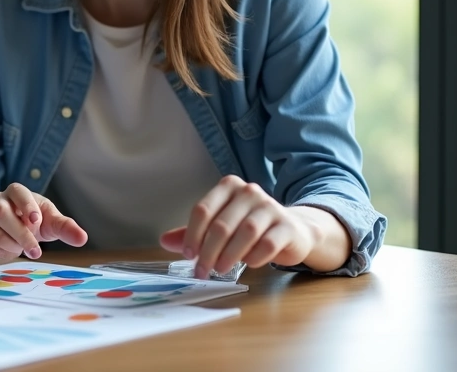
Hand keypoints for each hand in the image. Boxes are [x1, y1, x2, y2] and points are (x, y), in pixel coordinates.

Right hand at [0, 183, 87, 259]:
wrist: (4, 227)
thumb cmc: (31, 221)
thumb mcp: (49, 221)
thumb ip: (65, 227)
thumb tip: (82, 238)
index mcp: (16, 192)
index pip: (17, 191)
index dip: (25, 204)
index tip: (36, 221)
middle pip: (0, 212)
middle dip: (19, 233)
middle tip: (35, 251)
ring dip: (9, 244)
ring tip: (22, 250)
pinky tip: (9, 251)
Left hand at [161, 176, 317, 277]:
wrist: (292, 231)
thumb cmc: (249, 228)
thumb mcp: (220, 226)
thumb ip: (194, 233)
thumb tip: (164, 241)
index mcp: (228, 187)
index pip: (203, 210)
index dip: (192, 235)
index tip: (188, 255)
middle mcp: (249, 192)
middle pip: (221, 225)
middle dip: (208, 251)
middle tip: (202, 270)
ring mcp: (271, 207)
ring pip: (245, 233)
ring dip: (229, 256)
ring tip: (220, 269)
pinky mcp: (287, 226)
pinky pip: (267, 244)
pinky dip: (254, 257)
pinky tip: (248, 263)